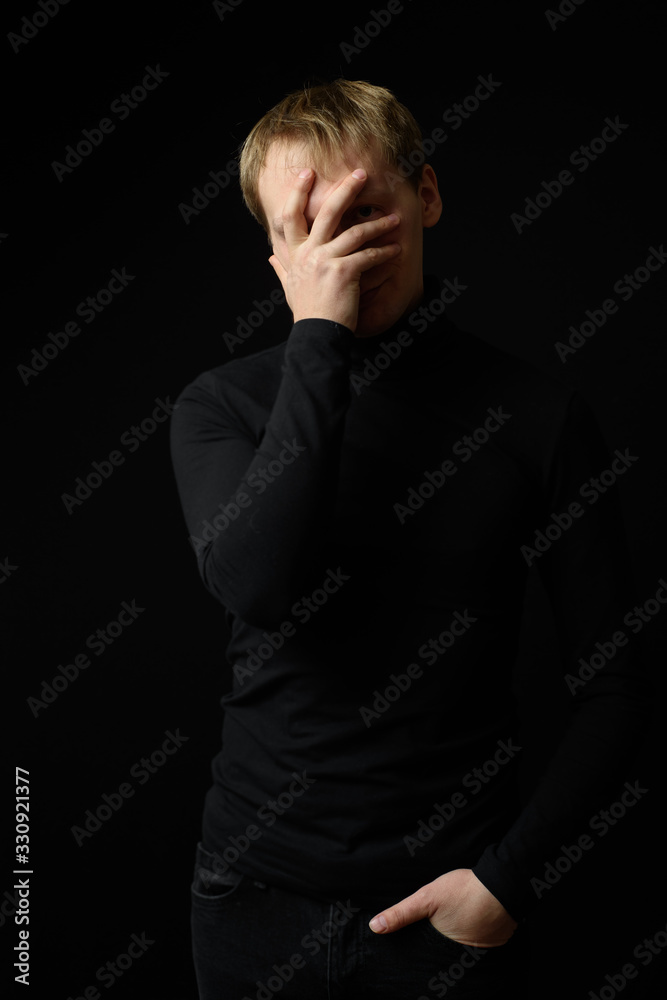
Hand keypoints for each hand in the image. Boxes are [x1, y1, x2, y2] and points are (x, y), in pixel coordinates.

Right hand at [268, 166, 400, 332]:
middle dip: (345, 189)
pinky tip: (396, 249)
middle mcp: (308, 253)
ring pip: (355, 232)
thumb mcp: (290, 287)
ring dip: (378, 224)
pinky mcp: (343, 273)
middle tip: (361, 173)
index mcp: (295, 253)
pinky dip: (385, 251)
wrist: (317, 335)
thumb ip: (281, 268)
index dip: (297, 192)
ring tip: (395, 218)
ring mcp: (325, 261)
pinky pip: (368, 255)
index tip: (307, 173)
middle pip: (326, 212)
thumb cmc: (307, 313)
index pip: (290, 215)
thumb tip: (271, 256)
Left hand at [368, 869, 517, 947]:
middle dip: (439, 946)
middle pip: (446, 954)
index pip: (428, 958)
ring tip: (455, 923)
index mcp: (446, 951)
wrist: (502, 883)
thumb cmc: (464, 890)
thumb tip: (375, 927)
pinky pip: (481, 941)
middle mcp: (466, 957)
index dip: (422, 951)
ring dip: (459, 940)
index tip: (418, 943)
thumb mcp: (427, 898)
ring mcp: (484, 950)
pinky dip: (475, 934)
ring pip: (464, 948)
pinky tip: (470, 921)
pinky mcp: (497, 941)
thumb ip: (401, 913)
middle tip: (438, 929)